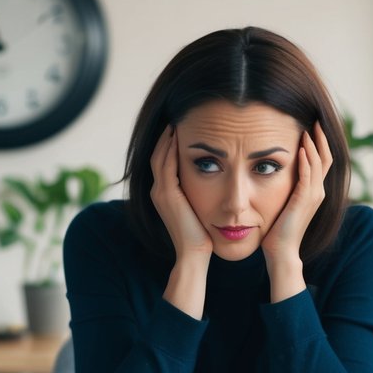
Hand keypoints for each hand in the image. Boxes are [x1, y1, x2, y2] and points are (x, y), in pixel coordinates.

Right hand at [150, 126, 211, 260]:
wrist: (195, 254)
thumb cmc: (202, 236)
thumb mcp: (199, 210)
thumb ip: (199, 196)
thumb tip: (214, 184)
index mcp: (164, 195)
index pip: (163, 162)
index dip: (169, 144)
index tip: (181, 128)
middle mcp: (158, 191)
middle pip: (157, 155)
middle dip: (166, 136)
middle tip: (177, 118)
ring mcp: (160, 192)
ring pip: (159, 156)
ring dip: (168, 138)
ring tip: (177, 121)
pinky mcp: (167, 194)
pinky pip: (166, 164)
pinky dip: (171, 148)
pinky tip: (180, 135)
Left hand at [261, 120, 332, 267]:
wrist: (280, 251)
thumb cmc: (277, 230)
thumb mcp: (283, 202)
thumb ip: (285, 188)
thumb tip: (273, 172)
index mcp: (314, 191)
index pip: (322, 160)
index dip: (319, 143)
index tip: (312, 125)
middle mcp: (318, 192)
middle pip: (326, 157)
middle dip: (321, 138)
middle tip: (315, 119)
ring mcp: (313, 197)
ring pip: (319, 163)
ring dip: (313, 145)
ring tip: (308, 128)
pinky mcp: (303, 201)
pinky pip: (307, 176)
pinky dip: (306, 161)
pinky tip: (301, 148)